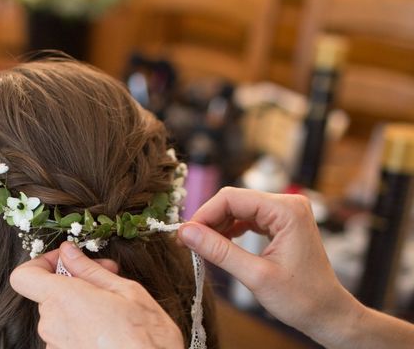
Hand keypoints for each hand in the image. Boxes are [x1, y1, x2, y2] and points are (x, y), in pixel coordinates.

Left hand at [10, 242, 183, 348]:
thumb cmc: (146, 338)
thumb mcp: (125, 291)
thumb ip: (89, 269)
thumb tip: (68, 252)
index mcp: (63, 300)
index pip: (24, 276)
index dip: (41, 263)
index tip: (66, 260)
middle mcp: (52, 325)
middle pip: (48, 294)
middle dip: (74, 281)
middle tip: (107, 276)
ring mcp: (56, 347)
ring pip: (60, 315)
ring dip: (80, 304)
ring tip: (114, 305)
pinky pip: (67, 335)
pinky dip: (83, 325)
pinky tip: (109, 326)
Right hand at [178, 187, 362, 346]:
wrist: (328, 314)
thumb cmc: (301, 299)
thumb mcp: (255, 276)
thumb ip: (219, 251)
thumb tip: (186, 233)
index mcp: (286, 210)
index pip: (232, 198)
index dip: (204, 214)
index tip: (184, 234)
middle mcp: (287, 203)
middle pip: (234, 200)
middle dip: (209, 220)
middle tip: (188, 241)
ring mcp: (285, 212)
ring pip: (238, 208)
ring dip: (218, 225)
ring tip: (201, 245)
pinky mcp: (281, 221)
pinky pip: (248, 217)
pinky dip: (231, 229)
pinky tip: (220, 243)